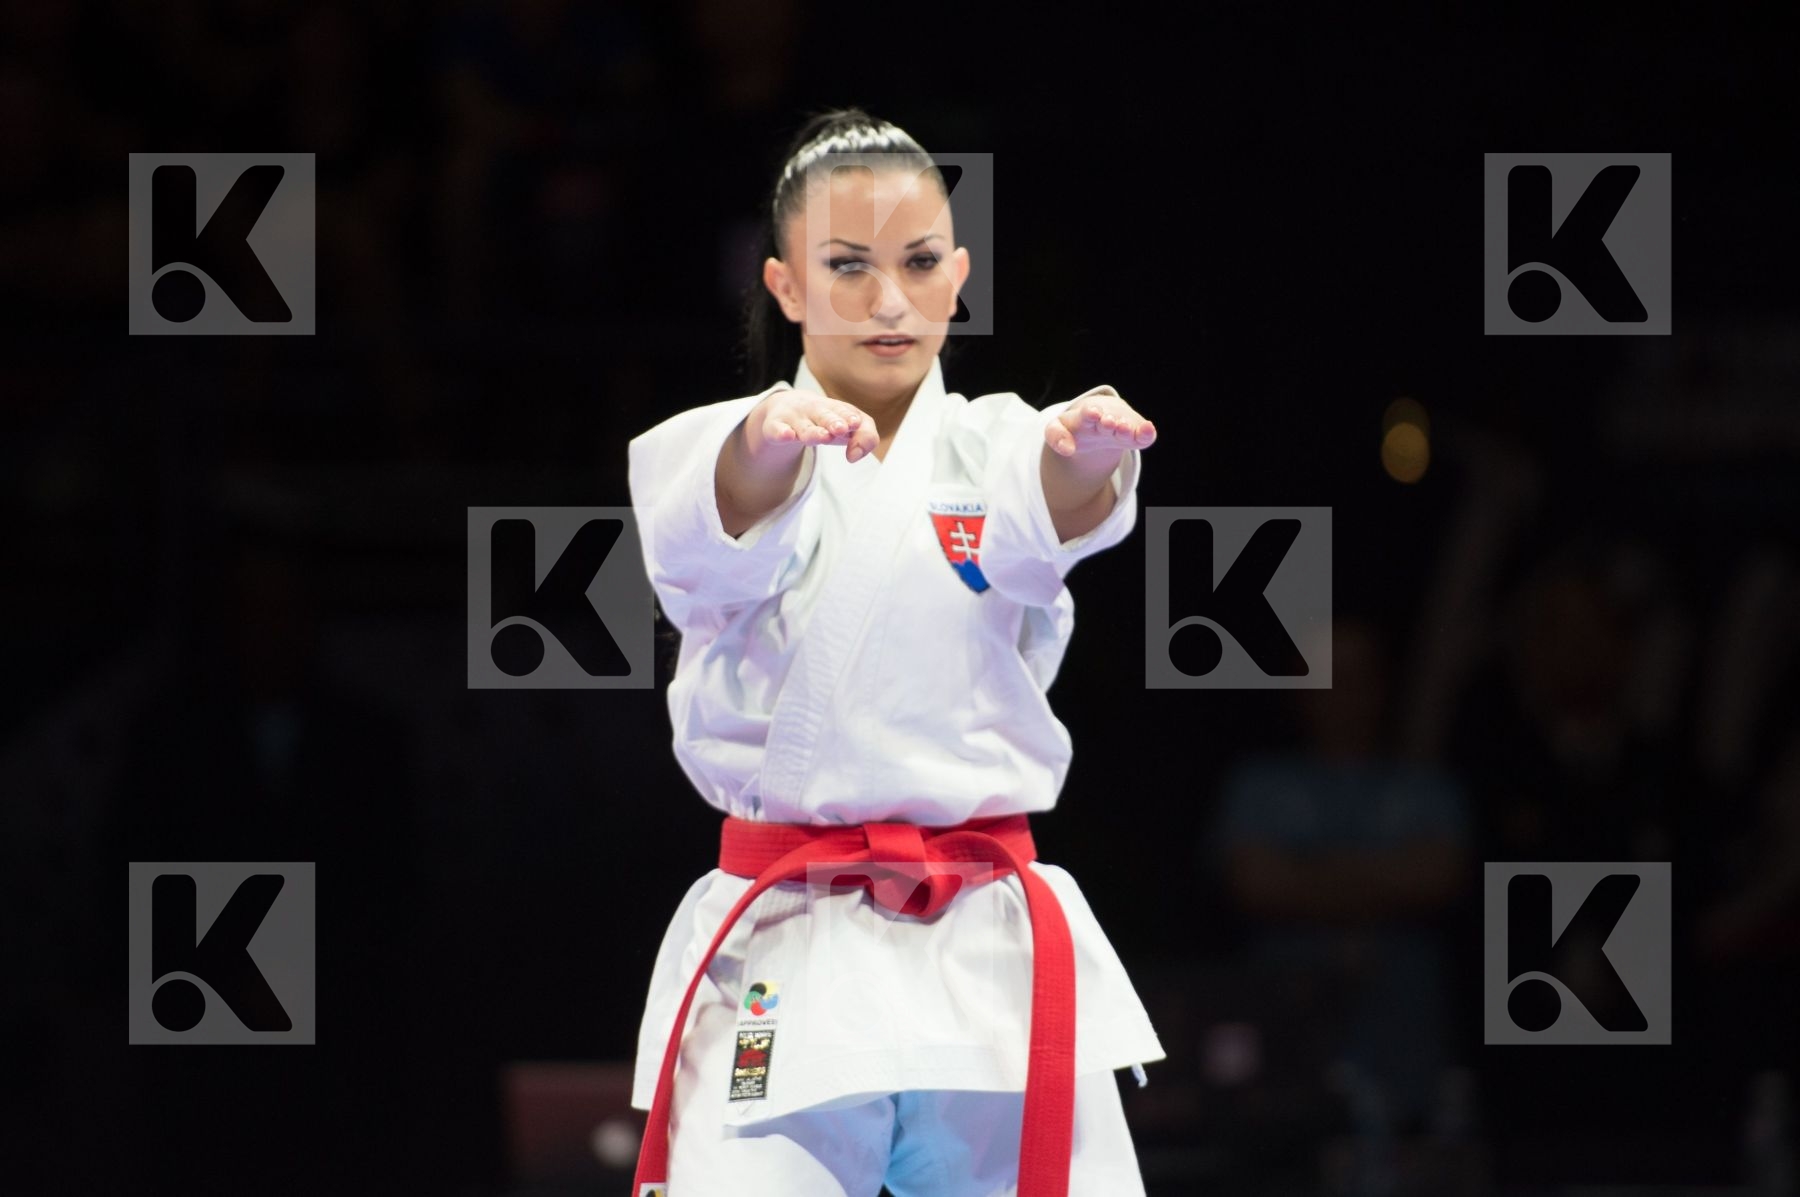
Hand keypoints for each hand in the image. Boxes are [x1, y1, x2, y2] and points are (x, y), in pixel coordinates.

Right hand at [748, 387, 881, 463]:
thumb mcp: (846, 426)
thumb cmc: (823, 420)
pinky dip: (781, 432)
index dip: (849, 417)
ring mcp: (793, 418)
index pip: (843, 411)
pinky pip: (776, 430)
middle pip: (824, 415)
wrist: (785, 407)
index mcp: (833, 407)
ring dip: (814, 432)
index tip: (855, 424)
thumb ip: (864, 438)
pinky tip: (787, 435)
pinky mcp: (774, 426)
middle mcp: (813, 409)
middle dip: (833, 421)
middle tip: (842, 428)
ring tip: (824, 437)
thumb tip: (855, 456)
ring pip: (804, 427)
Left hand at [1044, 387, 1156, 457]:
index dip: (1090, 414)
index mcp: (1085, 417)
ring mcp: (1120, 427)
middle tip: (1109, 423)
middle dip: (1108, 422)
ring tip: (1125, 428)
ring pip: (1125, 428)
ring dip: (1126, 429)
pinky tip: (1148, 430)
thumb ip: (1056, 437)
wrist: (1099, 417)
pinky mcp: (1133, 437)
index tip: (1092, 413)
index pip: (1087, 415)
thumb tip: (1067, 449)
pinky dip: (1146, 434)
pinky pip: (1141, 436)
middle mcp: (1105, 419)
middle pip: (1108, 420)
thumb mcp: (1057, 429)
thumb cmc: (1076, 426)